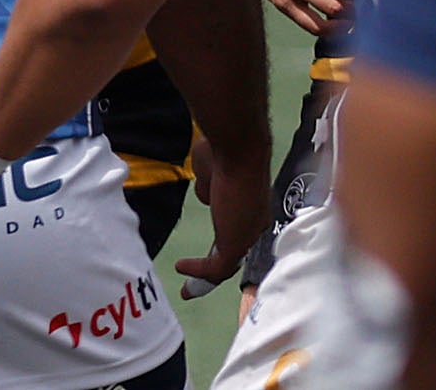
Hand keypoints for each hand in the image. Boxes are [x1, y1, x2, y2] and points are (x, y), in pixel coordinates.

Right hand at [177, 128, 269, 293]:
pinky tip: (181, 267)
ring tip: (189, 287)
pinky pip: (216, 269)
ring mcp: (247, 237)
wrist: (237, 149)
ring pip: (228, 265)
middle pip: (238, 254)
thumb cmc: (225, 150)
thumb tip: (207, 192)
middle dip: (218, 268)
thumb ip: (209, 184)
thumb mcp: (212, 170)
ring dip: (205, 277)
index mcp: (251, 206)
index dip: (226, 243)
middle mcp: (254, 224)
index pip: (240, 232)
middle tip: (203, 280)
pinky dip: (197, 271)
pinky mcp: (235, 246)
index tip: (211, 253)